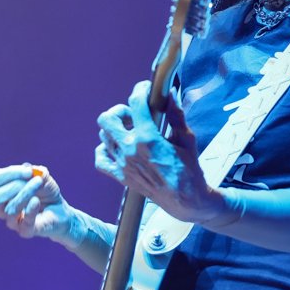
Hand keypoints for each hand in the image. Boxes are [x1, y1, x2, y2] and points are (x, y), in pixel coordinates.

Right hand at [0, 164, 74, 242]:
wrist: (60, 211)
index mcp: (2, 190)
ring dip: (26, 194)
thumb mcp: (43, 178)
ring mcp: (12, 221)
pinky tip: (36, 201)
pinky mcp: (25, 231)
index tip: (29, 171)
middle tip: (36, 180)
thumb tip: (28, 169)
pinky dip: (30, 210)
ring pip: (9, 210)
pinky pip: (24, 222)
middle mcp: (2, 207)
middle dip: (14, 186)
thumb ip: (35, 172)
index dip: (9, 174)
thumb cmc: (46, 192)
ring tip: (39, 185)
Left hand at [94, 80, 224, 223]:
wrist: (185, 200)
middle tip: (134, 113)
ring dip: (115, 129)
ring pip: (103, 136)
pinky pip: (100, 159)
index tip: (146, 89)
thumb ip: (176, 115)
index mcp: (148, 138)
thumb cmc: (189, 170)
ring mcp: (122, 164)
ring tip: (130, 130)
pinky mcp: (120, 176)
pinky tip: (118, 147)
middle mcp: (130, 150)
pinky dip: (105, 150)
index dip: (140, 90)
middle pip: (107, 118)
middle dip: (120, 110)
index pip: (135, 103)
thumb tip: (170, 94)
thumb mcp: (186, 138)